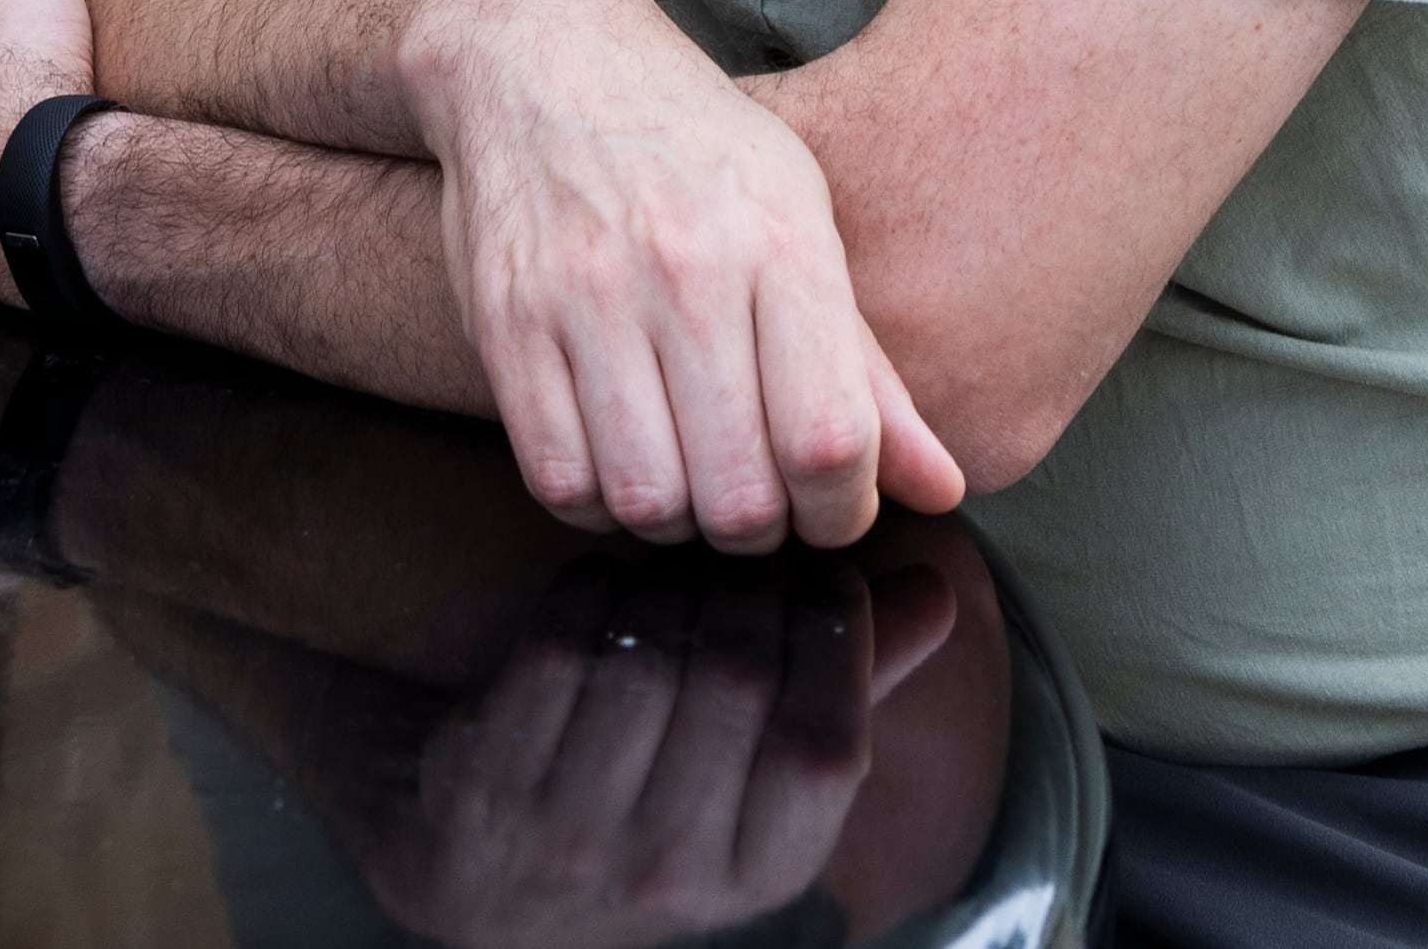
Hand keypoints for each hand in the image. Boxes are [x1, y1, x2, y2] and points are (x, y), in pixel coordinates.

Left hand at [358, 550, 958, 948]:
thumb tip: (937, 592)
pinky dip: (595, 587)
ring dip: (671, 580)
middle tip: (747, 544)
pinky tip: (613, 583)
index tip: (827, 580)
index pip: (825, 743)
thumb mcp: (762, 776)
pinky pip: (559, 644)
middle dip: (750, 586)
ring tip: (682, 559)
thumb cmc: (662, 804)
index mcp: (761, 874)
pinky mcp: (490, 787)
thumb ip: (852, 685)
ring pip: (647, 653)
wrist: (495, 882)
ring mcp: (571, 837)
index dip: (836, 636)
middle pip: (735, 680)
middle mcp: (669, 874)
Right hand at [406, 0, 962, 551]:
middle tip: (763, 499)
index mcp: (781, 245)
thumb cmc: (698, 150)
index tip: (837, 506)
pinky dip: (597, 506)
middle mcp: (684, 272)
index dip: (843, 511)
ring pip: (645, 500)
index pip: (827, 439)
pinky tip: (623, 463)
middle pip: (736, 493)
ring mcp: (585, 299)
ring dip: (678, 524)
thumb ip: (867, 370)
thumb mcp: (805, 222)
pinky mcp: (505, 324)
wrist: (548, 63)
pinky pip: (557, 479)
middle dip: (762, 531)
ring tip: (692, 480)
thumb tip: (941, 486)